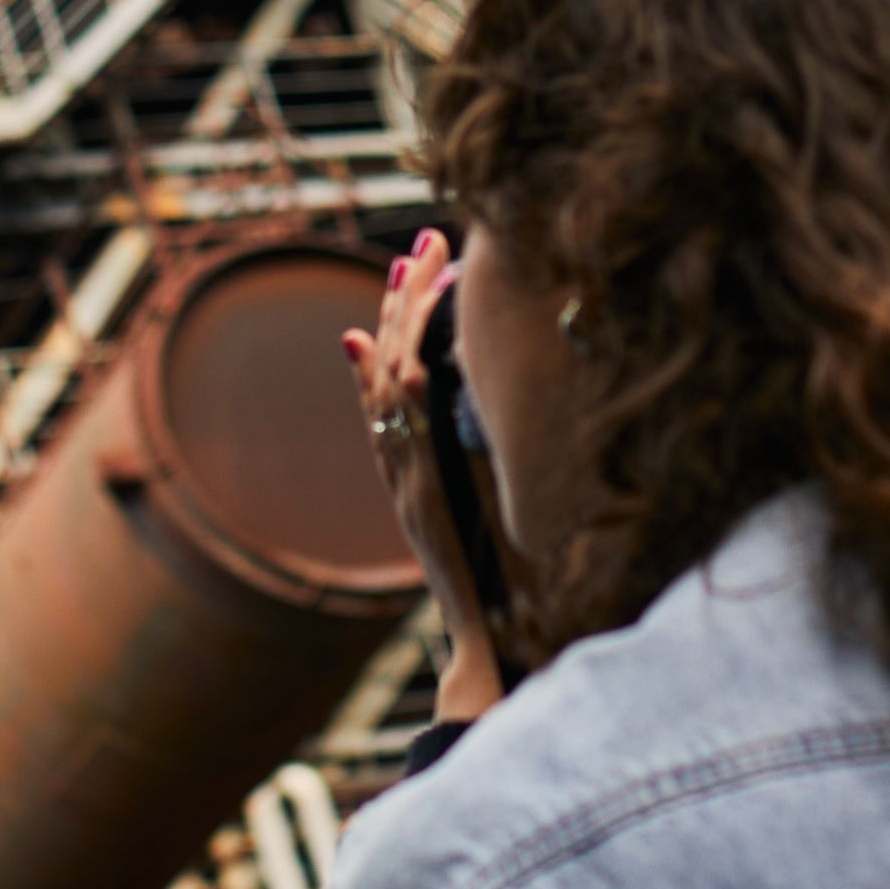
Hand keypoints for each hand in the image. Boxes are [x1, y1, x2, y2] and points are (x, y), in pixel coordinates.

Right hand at [347, 237, 517, 722]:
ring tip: (411, 273)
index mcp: (415, 468)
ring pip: (389, 402)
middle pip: (387, 373)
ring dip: (400, 336)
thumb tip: (498, 417)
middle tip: (416, 244)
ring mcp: (408, 492)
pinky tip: (414, 370)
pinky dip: (407, 412)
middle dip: (402, 304)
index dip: (399, 322)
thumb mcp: (488, 506)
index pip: (395, 380)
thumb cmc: (502, 580)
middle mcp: (402, 472)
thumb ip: (482, 465)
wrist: (485, 644)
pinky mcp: (426, 516)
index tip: (414, 267)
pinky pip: (411, 455)